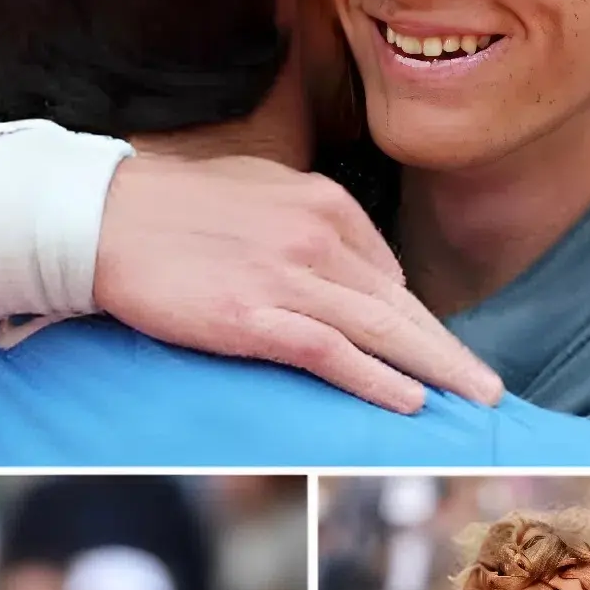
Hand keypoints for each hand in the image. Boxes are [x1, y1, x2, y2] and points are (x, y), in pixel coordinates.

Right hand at [94, 155, 502, 414]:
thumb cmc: (172, 204)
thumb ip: (316, 219)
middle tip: (489, 388)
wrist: (101, 217)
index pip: (385, 274)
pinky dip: (376, 380)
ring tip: (473, 400)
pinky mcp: (253, 316)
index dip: (416, 321)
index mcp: (321, 202)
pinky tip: (408, 401)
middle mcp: (316, 237)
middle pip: (400, 306)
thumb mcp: (260, 188)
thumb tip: (365, 270)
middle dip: (449, 351)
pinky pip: (332, 354)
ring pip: (381, 330)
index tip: (438, 354)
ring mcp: (287, 278)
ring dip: (435, 370)